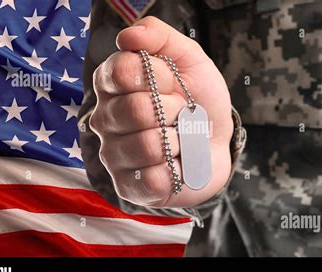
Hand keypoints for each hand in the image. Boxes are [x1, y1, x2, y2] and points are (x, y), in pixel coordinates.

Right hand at [90, 16, 232, 207]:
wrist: (215, 141)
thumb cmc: (197, 99)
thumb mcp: (188, 59)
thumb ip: (159, 38)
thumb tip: (128, 36)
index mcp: (113, 84)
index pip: (122, 71)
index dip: (157, 76)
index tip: (171, 81)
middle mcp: (105, 119)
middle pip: (135, 110)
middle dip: (174, 110)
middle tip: (181, 113)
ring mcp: (113, 155)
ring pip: (148, 145)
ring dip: (179, 141)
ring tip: (179, 140)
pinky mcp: (129, 185)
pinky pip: (153, 178)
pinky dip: (177, 170)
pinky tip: (175, 164)